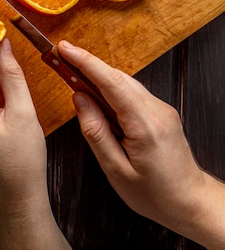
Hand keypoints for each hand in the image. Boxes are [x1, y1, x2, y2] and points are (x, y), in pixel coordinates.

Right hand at [58, 40, 224, 249]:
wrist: (189, 201)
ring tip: (71, 77)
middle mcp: (156, 111)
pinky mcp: (160, 113)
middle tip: (59, 59)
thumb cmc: (154, 193)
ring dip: (97, 77)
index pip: (111, 83)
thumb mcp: (116, 169)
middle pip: (117, 78)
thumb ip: (95, 132)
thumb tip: (79, 99)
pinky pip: (130, 93)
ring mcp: (161, 109)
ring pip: (123, 83)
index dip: (85, 62)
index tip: (65, 48)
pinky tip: (95, 97)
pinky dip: (109, 89)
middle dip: (86, 65)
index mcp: (144, 125)